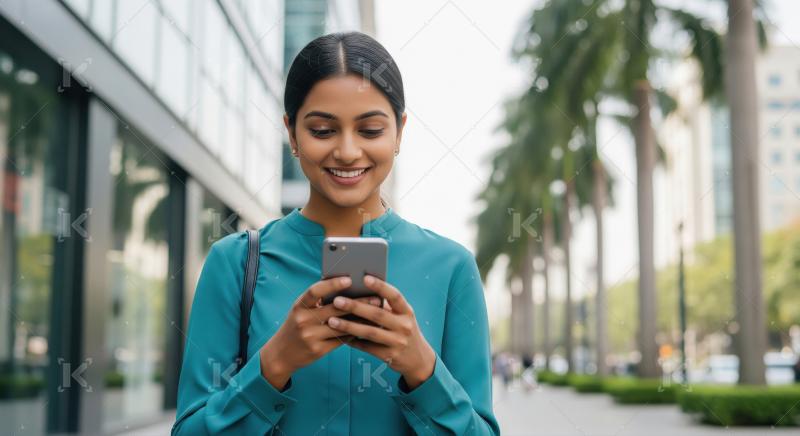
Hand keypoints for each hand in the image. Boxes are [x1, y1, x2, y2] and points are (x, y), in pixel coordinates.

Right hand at [259, 276, 381, 389]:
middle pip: (334, 309)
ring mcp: (310, 336)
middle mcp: (303, 320)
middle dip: (358, 303)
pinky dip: (354, 332)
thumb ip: (318, 300)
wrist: (281, 353)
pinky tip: (366, 327)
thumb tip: (345, 285)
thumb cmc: (296, 325)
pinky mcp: (318, 350)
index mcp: (299, 306)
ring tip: (377, 313)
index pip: (315, 291)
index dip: (332, 284)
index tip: (349, 279)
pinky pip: (341, 340)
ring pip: (341, 326)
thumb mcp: (301, 310)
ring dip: (360, 319)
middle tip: (376, 298)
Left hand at [326, 274, 435, 389]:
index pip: (395, 296)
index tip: (364, 277)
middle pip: (378, 314)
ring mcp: (398, 342)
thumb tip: (359, 290)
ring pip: (369, 332)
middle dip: (355, 306)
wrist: (418, 359)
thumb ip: (386, 306)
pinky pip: (367, 347)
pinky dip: (352, 341)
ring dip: (349, 326)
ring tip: (331, 320)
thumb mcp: (402, 316)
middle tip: (337, 300)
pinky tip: (339, 336)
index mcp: (407, 311)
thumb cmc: (403, 330)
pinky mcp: (389, 356)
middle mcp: (404, 326)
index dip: (381, 286)